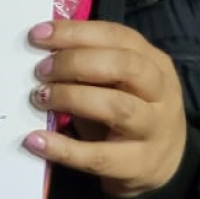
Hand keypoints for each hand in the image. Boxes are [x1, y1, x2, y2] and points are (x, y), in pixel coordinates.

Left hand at [23, 20, 187, 198]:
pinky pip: (98, 156)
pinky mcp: (139, 165)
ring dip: (71, 98)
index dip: (75, 33)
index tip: (37, 35)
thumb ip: (90, 65)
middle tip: (41, 71)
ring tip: (40, 98)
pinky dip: (62, 148)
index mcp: (154, 62)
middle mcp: (160, 92)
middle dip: (75, 63)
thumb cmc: (129, 111)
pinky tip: (34, 140)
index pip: (118, 36)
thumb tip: (40, 52)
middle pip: (124, 66)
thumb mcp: (119, 82)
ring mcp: (153, 130)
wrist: (165, 164)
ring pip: (117, 107)